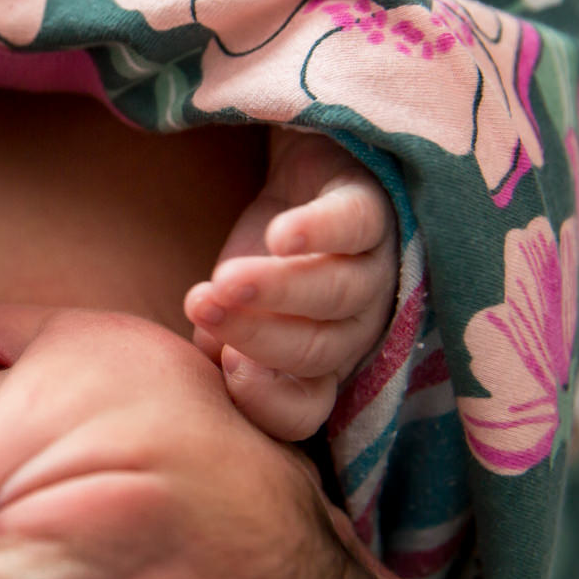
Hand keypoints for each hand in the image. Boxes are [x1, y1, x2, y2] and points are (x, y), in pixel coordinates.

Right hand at [183, 129, 396, 440]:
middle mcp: (358, 325)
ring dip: (280, 290)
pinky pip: (356, 225)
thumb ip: (221, 338)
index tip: (226, 368)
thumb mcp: (231, 303)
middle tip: (204, 309)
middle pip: (318, 349)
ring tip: (227, 280)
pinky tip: (282, 236)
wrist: (299, 169)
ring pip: (338, 293)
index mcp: (320, 362)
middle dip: (256, 335)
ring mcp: (375, 267)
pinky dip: (321, 231)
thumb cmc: (263, 252)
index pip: (305, 408)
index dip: (268, 399)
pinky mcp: (373, 208)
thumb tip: (212, 358)